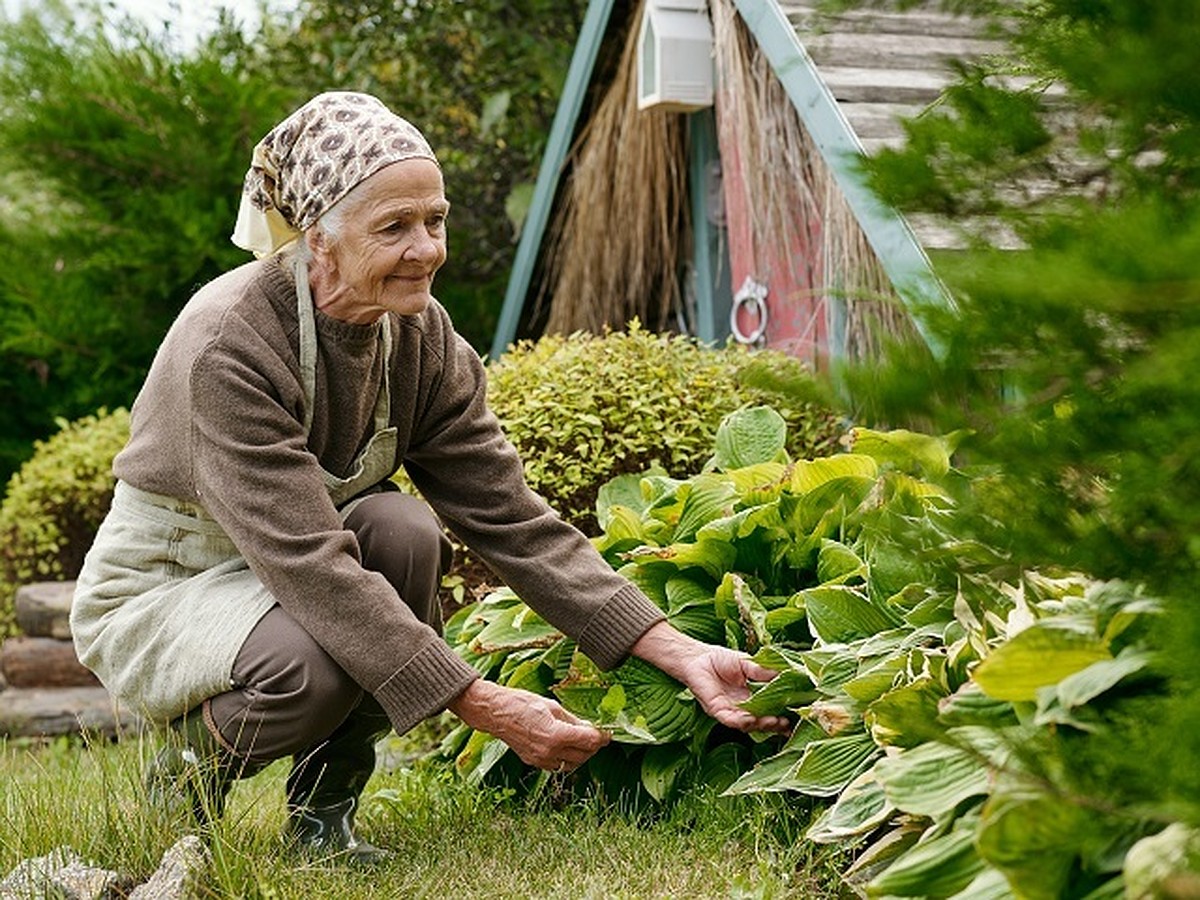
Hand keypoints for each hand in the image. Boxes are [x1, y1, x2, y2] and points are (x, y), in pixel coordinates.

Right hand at [448, 679, 610, 772]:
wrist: (496, 713)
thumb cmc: (522, 703)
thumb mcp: (553, 706)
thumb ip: (574, 720)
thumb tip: (590, 727)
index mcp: (556, 735)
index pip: (590, 741)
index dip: (602, 737)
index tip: (607, 733)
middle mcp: (549, 751)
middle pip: (584, 755)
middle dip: (593, 746)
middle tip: (597, 735)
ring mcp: (541, 760)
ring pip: (573, 764)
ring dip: (582, 754)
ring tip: (582, 741)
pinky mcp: (534, 762)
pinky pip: (558, 765)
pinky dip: (567, 758)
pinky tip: (566, 746)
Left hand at [632, 622, 790, 733]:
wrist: (697, 657)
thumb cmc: (721, 659)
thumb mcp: (748, 663)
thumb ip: (763, 671)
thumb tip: (786, 673)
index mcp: (752, 697)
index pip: (771, 710)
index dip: (784, 713)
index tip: (798, 714)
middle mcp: (743, 708)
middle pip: (762, 722)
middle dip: (776, 725)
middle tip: (788, 723)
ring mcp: (730, 712)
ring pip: (749, 725)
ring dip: (762, 725)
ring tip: (775, 721)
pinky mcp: (717, 711)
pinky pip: (731, 721)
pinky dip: (742, 721)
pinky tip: (752, 719)